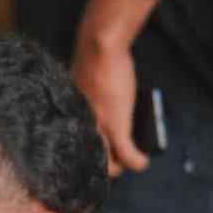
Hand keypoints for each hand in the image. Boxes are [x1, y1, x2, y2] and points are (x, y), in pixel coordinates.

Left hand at [70, 38, 148, 177]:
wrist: (100, 47)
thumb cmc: (94, 62)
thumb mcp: (83, 89)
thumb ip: (86, 104)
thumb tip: (98, 111)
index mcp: (69, 122)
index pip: (75, 151)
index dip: (88, 157)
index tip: (101, 157)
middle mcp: (79, 129)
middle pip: (90, 160)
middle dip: (105, 164)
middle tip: (119, 159)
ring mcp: (97, 128)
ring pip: (108, 162)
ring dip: (121, 165)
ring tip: (130, 159)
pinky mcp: (115, 125)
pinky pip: (126, 154)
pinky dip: (136, 161)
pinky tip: (142, 163)